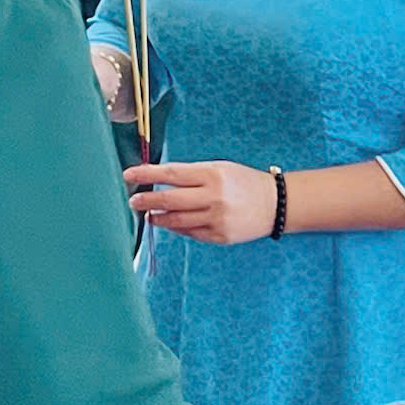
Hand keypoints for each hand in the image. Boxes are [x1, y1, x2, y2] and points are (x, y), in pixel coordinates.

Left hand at [125, 161, 279, 244]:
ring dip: (158, 217)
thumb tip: (158, 179)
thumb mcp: (219, 168)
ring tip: (148, 214)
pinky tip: (169, 223)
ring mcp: (217, 219)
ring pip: (177, 220)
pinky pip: (191, 233)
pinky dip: (177, 228)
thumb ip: (191, 174)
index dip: (146, 174)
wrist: (276, 204)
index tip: (128, 175)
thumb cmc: (243, 182)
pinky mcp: (220, 236)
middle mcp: (213, 197)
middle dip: (146, 200)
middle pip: (170, 199)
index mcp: (211, 175)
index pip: (171, 174)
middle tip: (133, 201)